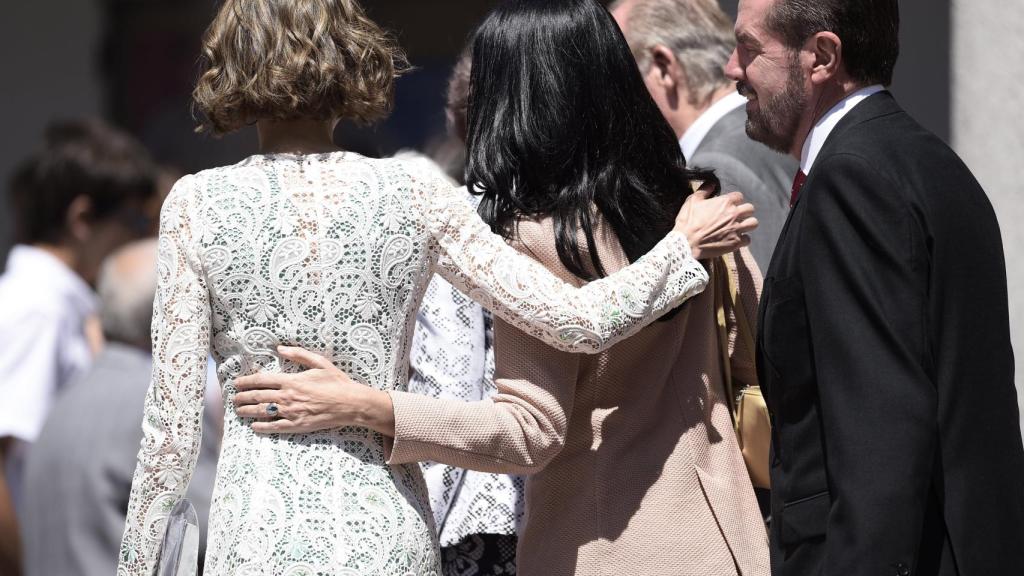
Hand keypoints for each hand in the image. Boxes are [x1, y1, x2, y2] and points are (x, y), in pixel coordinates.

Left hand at [232, 346, 394, 435]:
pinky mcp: (296, 425)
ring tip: (238, 411)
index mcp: (291, 380)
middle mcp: (286, 396)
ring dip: (247, 411)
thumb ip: (299, 354)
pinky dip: (261, 427)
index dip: (246, 382)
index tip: (236, 383)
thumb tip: (280, 348)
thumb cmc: (337, 382)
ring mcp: (290, 412)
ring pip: (261, 412)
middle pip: (257, 396)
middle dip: (242, 397)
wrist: (350, 404)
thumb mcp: (320, 362)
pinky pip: (274, 427)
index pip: (261, 380)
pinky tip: (254, 427)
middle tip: (233, 399)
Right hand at [674, 186, 757, 259]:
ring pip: (753, 223)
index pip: (739, 196)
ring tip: (741, 226)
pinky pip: (748, 239)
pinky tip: (736, 239)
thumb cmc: (688, 221)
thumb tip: (712, 183)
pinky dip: (743, 239)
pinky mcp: (736, 243)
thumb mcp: (692, 200)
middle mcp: (734, 214)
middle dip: (744, 211)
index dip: (734, 200)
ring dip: (748, 224)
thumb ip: (704, 190)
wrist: (686, 242)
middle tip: (736, 215)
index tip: (729, 204)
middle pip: (750, 209)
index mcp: (725, 202)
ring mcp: (736, 229)